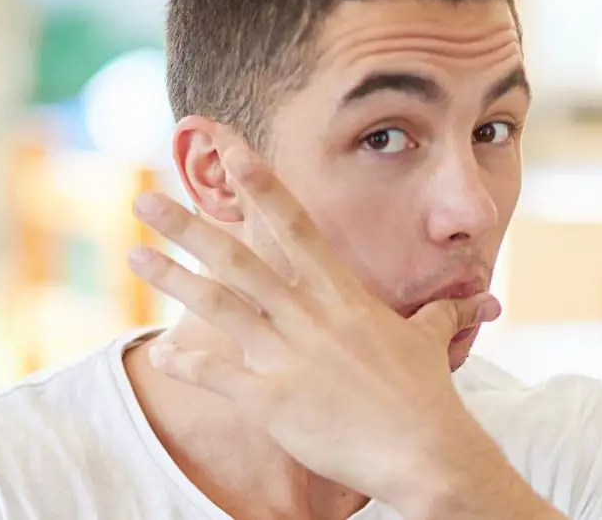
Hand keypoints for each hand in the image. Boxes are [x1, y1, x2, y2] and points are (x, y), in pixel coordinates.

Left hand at [126, 143, 506, 512]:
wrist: (424, 451)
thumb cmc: (426, 396)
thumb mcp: (430, 343)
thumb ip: (439, 315)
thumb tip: (467, 303)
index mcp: (342, 294)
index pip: (295, 225)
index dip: (261, 184)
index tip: (232, 150)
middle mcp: (309, 315)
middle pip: (239, 257)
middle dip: (188, 224)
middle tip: (145, 196)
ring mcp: (287, 355)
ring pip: (217, 304)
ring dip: (171, 277)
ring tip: (133, 253)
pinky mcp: (271, 398)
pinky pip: (216, 373)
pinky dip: (186, 360)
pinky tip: (161, 350)